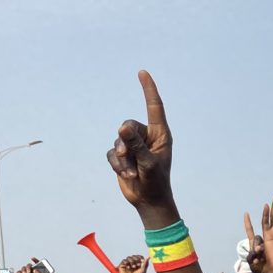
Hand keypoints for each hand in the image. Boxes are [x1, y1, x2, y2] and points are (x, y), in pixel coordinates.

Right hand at [107, 71, 173, 209]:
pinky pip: (111, 154)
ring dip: (122, 159)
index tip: (143, 72)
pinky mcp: (122, 156)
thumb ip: (135, 144)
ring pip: (117, 141)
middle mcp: (147, 137)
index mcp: (160, 134)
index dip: (148, 89)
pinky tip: (127, 175)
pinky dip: (117, 165)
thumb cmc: (155, 181)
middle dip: (125, 142)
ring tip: (133, 172)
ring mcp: (133, 146)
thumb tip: (122, 127)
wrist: (148, 200)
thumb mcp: (147, 163)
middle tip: (128, 156)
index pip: (154, 107)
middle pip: (127, 126)